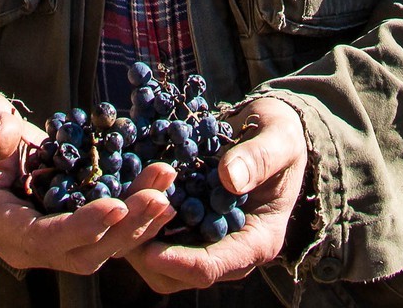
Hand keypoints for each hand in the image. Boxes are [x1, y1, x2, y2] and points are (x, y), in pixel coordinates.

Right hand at [0, 93, 177, 274]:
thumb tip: (7, 134)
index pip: (42, 238)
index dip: (80, 227)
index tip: (116, 206)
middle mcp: (27, 242)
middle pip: (81, 252)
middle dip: (123, 227)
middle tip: (158, 195)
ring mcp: (52, 238)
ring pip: (101, 245)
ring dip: (138, 221)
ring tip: (166, 187)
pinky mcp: (72, 223)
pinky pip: (108, 229)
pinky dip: (135, 214)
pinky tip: (162, 190)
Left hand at [123, 95, 308, 293]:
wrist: (273, 129)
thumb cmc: (282, 135)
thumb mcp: (279, 139)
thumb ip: (258, 158)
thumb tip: (230, 179)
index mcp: (258, 240)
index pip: (213, 266)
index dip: (179, 261)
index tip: (149, 248)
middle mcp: (231, 249)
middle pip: (181, 274)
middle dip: (148, 253)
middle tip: (121, 224)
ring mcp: (209, 238)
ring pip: (163, 260)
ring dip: (139, 236)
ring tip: (119, 207)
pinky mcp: (192, 223)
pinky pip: (160, 234)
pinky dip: (141, 218)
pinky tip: (124, 194)